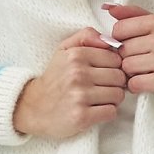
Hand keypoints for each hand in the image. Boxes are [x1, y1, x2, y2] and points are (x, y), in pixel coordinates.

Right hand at [12, 26, 127, 139]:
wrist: (33, 107)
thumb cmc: (54, 79)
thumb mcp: (64, 50)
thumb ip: (87, 36)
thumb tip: (112, 41)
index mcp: (76, 55)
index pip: (116, 59)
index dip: (113, 67)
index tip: (102, 74)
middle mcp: (77, 74)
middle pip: (120, 77)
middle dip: (115, 84)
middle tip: (101, 88)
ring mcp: (79, 96)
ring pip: (118, 95)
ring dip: (111, 100)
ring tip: (97, 99)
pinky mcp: (81, 117)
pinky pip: (111, 112)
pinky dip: (106, 113)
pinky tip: (94, 111)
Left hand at [102, 3, 153, 94]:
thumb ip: (134, 14)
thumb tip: (107, 8)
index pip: (120, 29)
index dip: (120, 38)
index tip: (131, 43)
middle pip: (122, 50)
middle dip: (127, 56)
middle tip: (140, 59)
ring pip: (127, 67)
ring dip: (131, 72)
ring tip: (144, 69)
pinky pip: (135, 83)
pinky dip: (137, 85)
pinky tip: (146, 81)